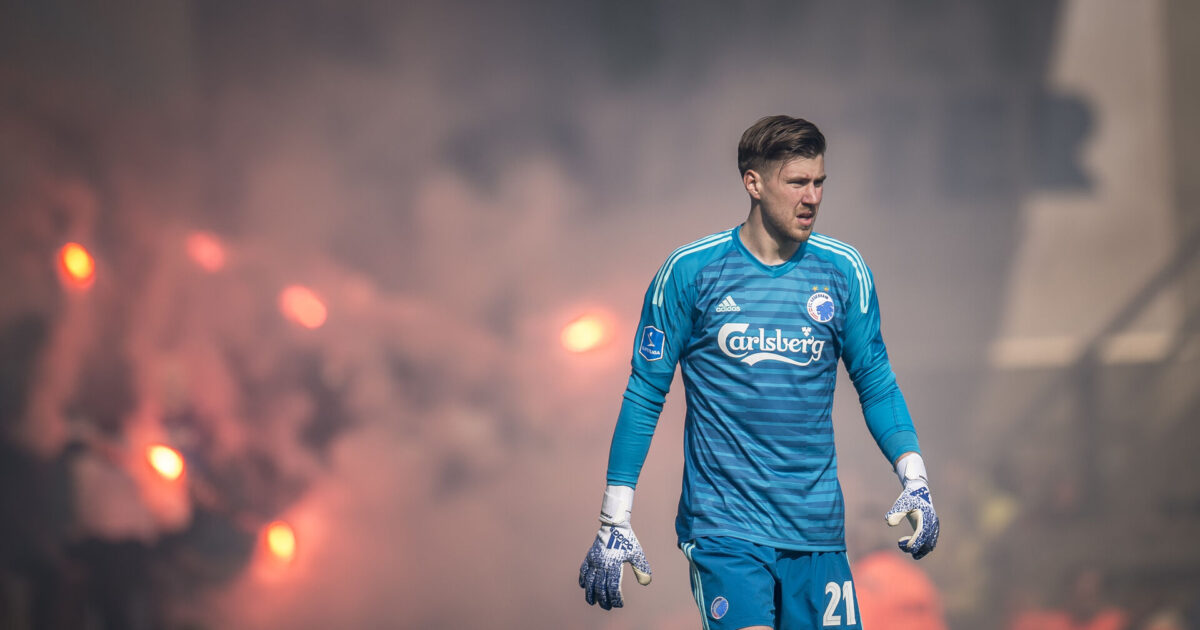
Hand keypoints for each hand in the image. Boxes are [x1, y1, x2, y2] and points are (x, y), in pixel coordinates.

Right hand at [579, 485, 651, 608]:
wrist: (615, 524)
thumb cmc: (627, 539)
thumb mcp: (637, 553)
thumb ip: (641, 568)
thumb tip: (646, 583)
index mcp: (614, 565)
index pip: (613, 587)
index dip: (616, 598)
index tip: (619, 604)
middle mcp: (602, 564)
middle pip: (600, 588)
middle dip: (603, 600)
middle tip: (607, 607)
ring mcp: (594, 560)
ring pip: (589, 581)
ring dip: (590, 593)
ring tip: (592, 602)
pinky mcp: (590, 556)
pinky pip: (584, 570)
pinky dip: (583, 579)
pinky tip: (583, 586)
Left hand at [885, 482, 938, 558]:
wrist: (919, 490)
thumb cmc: (909, 497)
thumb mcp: (901, 503)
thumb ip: (896, 512)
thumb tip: (889, 522)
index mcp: (926, 517)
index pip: (922, 534)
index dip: (913, 542)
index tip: (902, 545)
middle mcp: (932, 523)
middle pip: (927, 542)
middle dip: (914, 547)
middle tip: (900, 546)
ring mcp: (934, 527)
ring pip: (930, 545)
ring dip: (919, 550)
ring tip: (905, 548)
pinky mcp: (933, 528)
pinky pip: (931, 542)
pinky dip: (923, 548)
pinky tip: (912, 549)